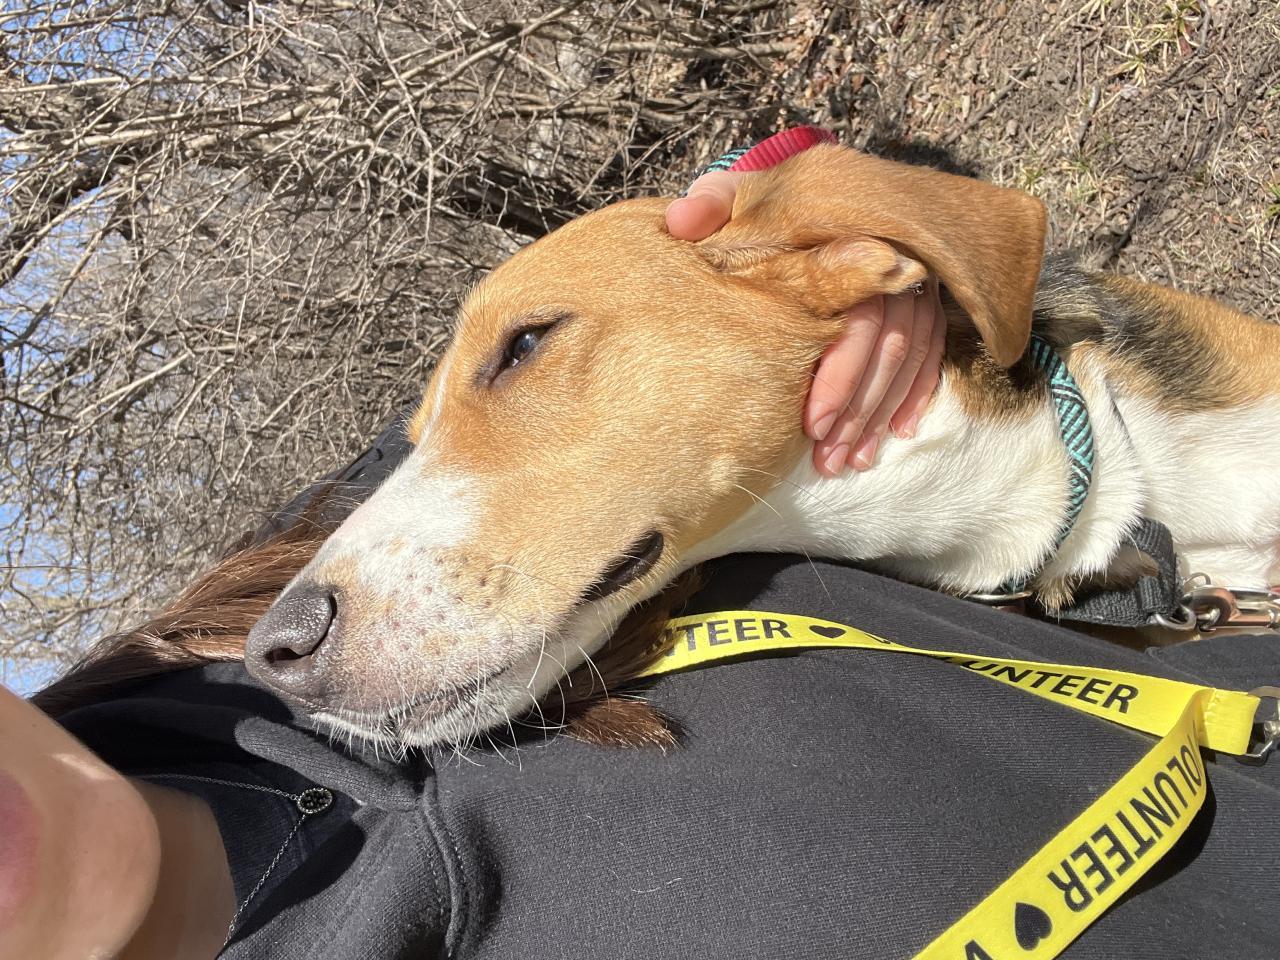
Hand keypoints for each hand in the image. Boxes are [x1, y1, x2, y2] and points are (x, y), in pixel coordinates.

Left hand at [666, 170, 944, 476]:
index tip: (809, 426)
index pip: (857, 319)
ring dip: (880, 413)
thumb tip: (680, 222)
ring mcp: (916, 283)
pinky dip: (914, 393)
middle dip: (857, 410)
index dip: (837, 376)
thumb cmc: (772, 203)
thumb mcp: (744, 194)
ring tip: (849, 461)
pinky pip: (931, 352)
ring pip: (909, 356)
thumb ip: (713, 203)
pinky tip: (896, 434)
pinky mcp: (926, 299)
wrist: (816, 187)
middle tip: (828, 460)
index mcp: (856, 237)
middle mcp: (896, 260)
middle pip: (887, 347)